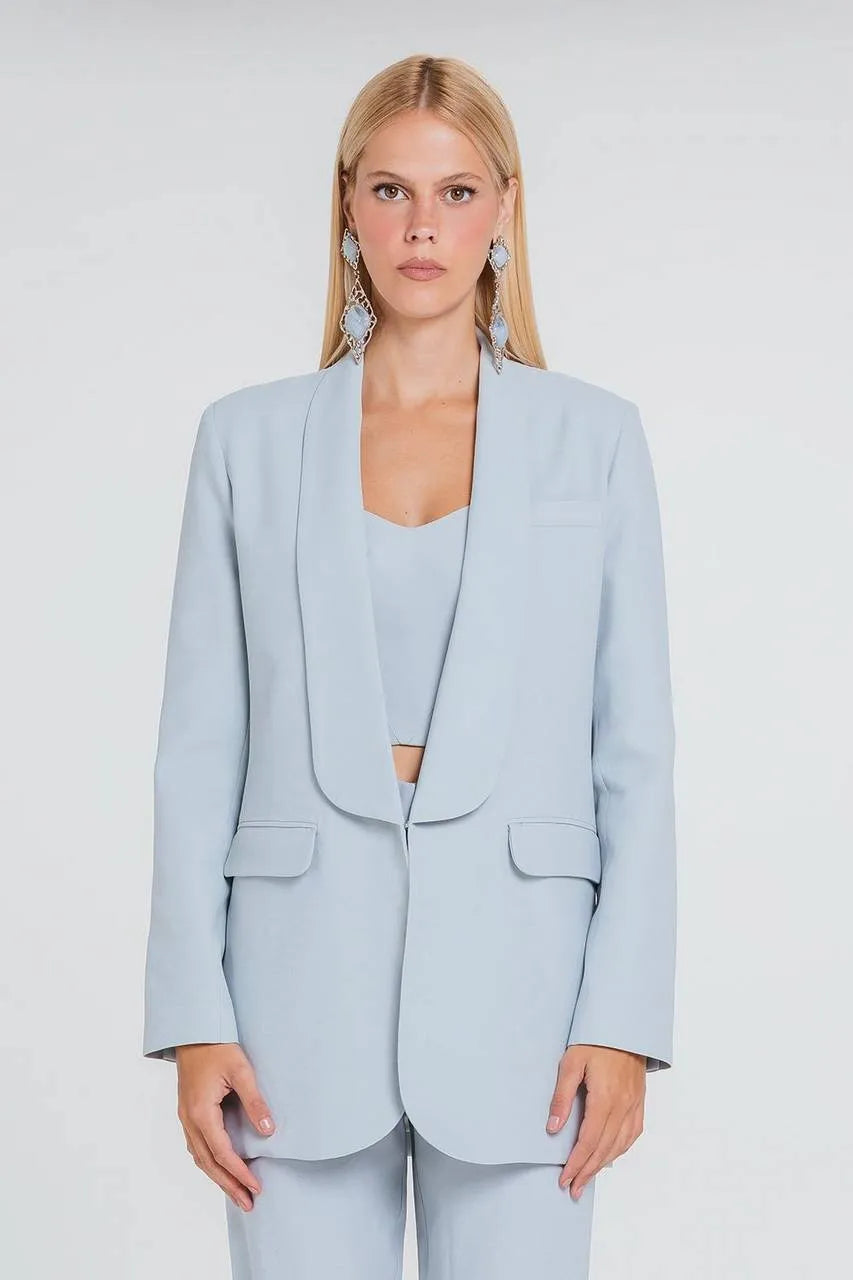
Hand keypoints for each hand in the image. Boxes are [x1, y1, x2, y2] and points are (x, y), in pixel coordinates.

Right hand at [176, 1042, 275, 1211]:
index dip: (240, 1173)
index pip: (222, 1153)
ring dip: (218, 1177)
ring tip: (238, 1193)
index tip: (257, 1187)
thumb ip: (254, 1101)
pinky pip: (197, 1145)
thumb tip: (268, 1131)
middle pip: (208, 1163)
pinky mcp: (188, 1111)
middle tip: (248, 1204)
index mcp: (201, 1112)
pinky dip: (210, 1161)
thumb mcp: (241, 1071)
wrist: (193, 1030)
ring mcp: (185, 1117)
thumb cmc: (216, 1046)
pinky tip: (222, 1166)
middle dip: (228, 1185)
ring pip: (200, 1157)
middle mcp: (189, 1120)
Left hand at [546, 1044, 645, 1198]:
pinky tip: (611, 1156)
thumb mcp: (571, 1063)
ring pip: (619, 1145)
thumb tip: (553, 1128)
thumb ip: (562, 1096)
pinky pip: (633, 1133)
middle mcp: (623, 1106)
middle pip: (604, 1149)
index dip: (576, 1163)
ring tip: (588, 1179)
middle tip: (573, 1189)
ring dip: (603, 1165)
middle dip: (587, 1171)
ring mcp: (634, 1105)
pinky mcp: (639, 1101)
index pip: (588, 1141)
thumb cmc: (595, 1040)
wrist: (625, 1025)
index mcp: (605, 1098)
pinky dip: (621, 1149)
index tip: (564, 1178)